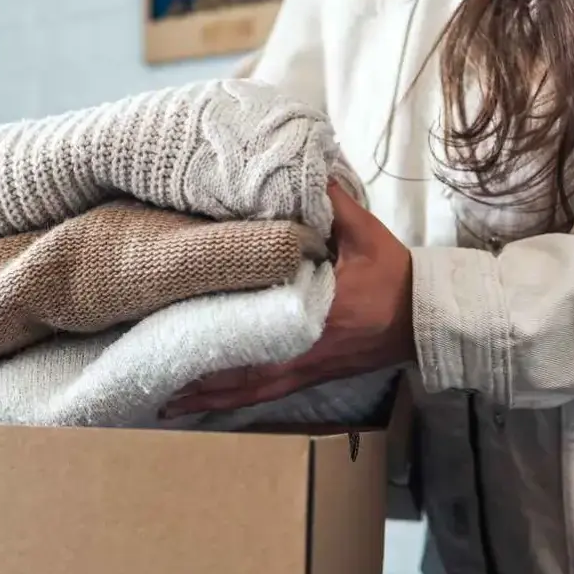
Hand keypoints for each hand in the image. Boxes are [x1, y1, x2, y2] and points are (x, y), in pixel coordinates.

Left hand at [163, 183, 414, 416]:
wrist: (425, 319)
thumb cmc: (394, 276)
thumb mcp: (366, 234)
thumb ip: (333, 202)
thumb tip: (303, 166)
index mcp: (314, 314)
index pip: (256, 328)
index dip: (215, 334)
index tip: (175, 329)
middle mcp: (302, 351)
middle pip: (239, 373)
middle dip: (195, 378)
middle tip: (148, 380)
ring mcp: (303, 370)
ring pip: (246, 392)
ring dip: (206, 398)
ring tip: (164, 403)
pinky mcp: (308, 378)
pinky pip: (262, 396)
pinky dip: (231, 402)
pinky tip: (205, 406)